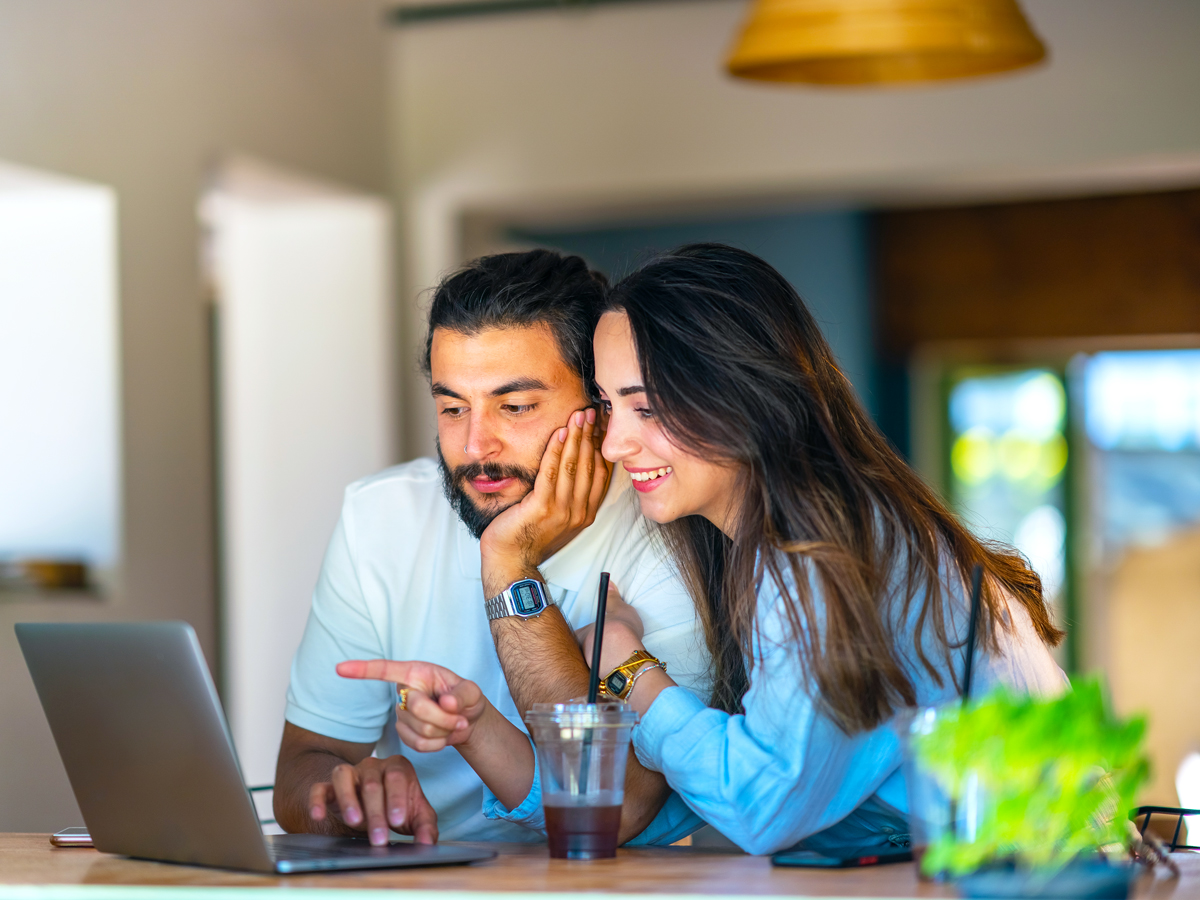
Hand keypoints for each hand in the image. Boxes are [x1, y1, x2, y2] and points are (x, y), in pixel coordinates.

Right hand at [307, 754, 436, 845]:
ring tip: (354, 821)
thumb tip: (427, 844)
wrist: (376, 806)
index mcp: (397, 767)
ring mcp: (351, 773)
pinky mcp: (330, 786)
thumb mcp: (417, 816)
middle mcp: (373, 764)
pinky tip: (318, 815)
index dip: (397, 799)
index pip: (397, 777)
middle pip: (372, 783)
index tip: (397, 821)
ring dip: (348, 800)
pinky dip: (317, 800)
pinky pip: (320, 787)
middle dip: (376, 812)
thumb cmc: (398, 808)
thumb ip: (426, 827)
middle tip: (379, 838)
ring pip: (344, 777)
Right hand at [337, 659, 487, 751]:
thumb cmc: (466, 700)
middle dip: (443, 717)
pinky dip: (439, 745)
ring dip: (444, 731)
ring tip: (455, 723)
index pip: (385, 670)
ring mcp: (402, 715)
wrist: (467, 722)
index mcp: (415, 673)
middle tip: (459, 717)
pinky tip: (445, 737)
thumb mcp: (472, 692)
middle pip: (417, 708)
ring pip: (420, 730)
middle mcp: (405, 692)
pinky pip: (419, 745)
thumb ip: (462, 695)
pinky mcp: (405, 735)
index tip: (339, 668)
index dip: (362, 670)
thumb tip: (445, 702)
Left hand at [479, 407, 610, 590]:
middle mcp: (578, 511)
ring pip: (572, 466)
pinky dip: (555, 450)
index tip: (600, 426)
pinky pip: (550, 472)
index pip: (600, 474)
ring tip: (578, 416)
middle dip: (590, 435)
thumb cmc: (530, 536)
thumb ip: (570, 496)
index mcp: (586, 513)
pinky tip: (559, 433)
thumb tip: (573, 466)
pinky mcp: (541, 507)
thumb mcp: (559, 517)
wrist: (511, 559)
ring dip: (576, 438)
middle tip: (591, 412)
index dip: (601, 447)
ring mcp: (561, 510)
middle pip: (589, 465)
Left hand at [576, 582, 645, 671]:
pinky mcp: (595, 682)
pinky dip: (603, 676)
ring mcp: (586, 669)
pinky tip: (612, 675)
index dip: (585, 636)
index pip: (577, 635)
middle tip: (600, 652)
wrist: (626, 658)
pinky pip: (597, 678)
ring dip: (594, 665)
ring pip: (588, 665)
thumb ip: (611, 598)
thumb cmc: (621, 633)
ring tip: (608, 665)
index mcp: (581, 635)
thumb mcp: (619, 609)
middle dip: (587, 652)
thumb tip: (608, 584)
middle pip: (581, 651)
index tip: (592, 636)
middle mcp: (580, 653)